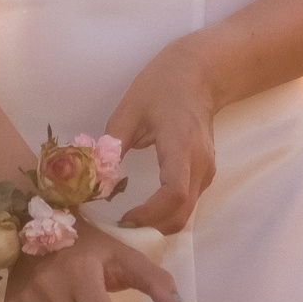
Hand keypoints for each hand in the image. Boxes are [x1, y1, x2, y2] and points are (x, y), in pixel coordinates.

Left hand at [105, 38, 217, 234]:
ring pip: (187, 212)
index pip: (173, 193)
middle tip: (121, 227)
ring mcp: (207, 170)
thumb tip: (96, 180)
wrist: (200, 73)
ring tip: (130, 220)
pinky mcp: (205, 173)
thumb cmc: (163, 86)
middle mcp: (200, 164)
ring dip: (160, 224)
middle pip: (182, 212)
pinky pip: (189, 203)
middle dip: (153, 228)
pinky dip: (168, 214)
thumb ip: (112, 146)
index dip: (150, 213)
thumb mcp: (130, 110)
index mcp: (180, 146)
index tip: (124, 218)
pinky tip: (146, 209)